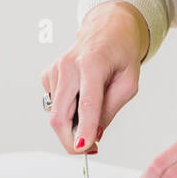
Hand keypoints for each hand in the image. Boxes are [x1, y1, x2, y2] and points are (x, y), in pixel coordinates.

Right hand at [40, 1, 147, 154]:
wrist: (108, 30)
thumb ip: (110, 109)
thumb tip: (94, 133)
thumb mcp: (128, 83)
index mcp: (92, 63)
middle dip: (71, 139)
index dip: (85, 129)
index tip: (84, 147)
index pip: (87, 104)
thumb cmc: (120, 54)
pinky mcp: (48, 74)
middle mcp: (68, 65)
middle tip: (90, 148)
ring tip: (92, 111)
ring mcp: (55, 69)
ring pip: (56, 113)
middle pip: (60, 114)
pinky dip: (67, 109)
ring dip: (72, 124)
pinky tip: (80, 95)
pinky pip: (54, 104)